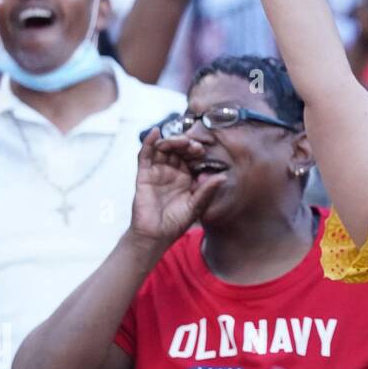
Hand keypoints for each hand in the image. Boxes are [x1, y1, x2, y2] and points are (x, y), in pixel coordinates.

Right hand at [128, 130, 225, 245]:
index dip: (196, 151)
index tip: (203, 150)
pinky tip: (155, 133)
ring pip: (163, 149)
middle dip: (185, 144)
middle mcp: (172, 171)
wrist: (155, 236)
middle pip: (177, 149)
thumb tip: (223, 176)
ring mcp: (157, 171)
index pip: (191, 157)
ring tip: (182, 141)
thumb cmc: (176, 222)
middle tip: (194, 145)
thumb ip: (207, 191)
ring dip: (172, 141)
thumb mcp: (196, 206)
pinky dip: (149, 142)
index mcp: (186, 176)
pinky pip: (145, 155)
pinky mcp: (144, 175)